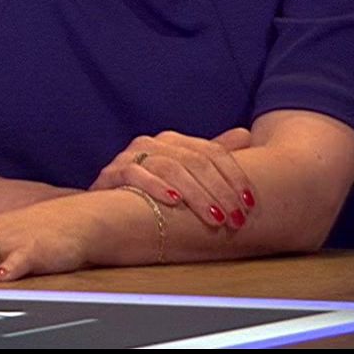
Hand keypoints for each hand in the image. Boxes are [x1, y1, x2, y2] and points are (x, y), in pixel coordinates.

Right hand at [90, 128, 254, 230]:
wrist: (103, 208)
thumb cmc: (149, 193)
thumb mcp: (184, 174)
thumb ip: (211, 155)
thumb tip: (245, 134)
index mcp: (174, 141)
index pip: (212, 151)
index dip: (235, 176)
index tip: (251, 203)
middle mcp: (153, 143)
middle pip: (195, 161)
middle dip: (220, 192)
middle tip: (237, 219)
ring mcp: (130, 156)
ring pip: (170, 168)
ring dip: (197, 196)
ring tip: (215, 219)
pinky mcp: (111, 173)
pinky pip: (135, 175)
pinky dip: (155, 186)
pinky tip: (173, 202)